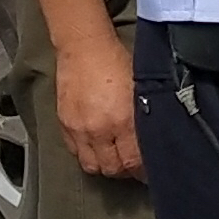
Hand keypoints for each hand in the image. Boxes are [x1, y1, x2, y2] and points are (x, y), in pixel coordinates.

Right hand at [51, 36, 141, 179]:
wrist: (84, 47)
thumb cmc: (116, 61)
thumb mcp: (140, 90)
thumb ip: (144, 118)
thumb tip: (153, 139)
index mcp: (123, 121)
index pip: (133, 162)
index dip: (142, 170)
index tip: (149, 170)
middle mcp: (99, 130)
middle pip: (112, 169)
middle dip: (124, 171)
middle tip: (132, 166)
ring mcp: (79, 129)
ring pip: (92, 165)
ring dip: (104, 166)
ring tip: (113, 158)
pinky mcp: (64, 124)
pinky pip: (75, 152)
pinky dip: (87, 154)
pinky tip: (96, 146)